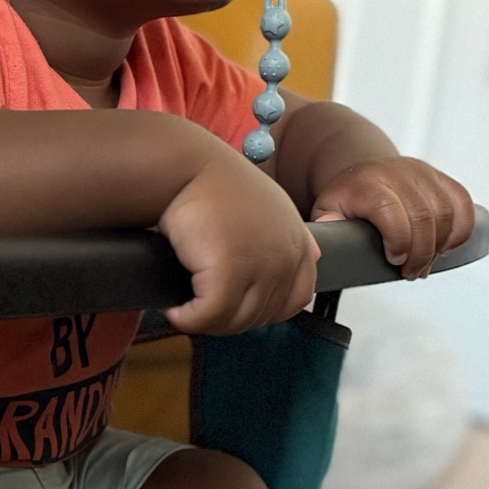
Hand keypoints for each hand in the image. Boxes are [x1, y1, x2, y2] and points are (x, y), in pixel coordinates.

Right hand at [160, 153, 319, 333]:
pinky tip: (174, 307)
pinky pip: (208, 317)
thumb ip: (288, 236)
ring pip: (234, 322)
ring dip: (205, 321)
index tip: (235, 304)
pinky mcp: (228, 272)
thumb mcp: (268, 207)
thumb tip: (315, 256)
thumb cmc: (214, 184)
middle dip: (228, 317)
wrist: (185, 166)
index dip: (265, 310)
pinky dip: (187, 319)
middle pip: (261, 316)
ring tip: (184, 306)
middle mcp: (285, 255)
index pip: (298, 298)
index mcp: (296, 241)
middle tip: (199, 305)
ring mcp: (260, 266)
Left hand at [309, 158, 473, 278]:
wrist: (363, 171)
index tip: (394, 260)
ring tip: (424, 263)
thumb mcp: (327, 211)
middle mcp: (397, 173)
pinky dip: (461, 229)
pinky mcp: (440, 178)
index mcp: (367, 183)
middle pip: (423, 216)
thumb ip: (327, 227)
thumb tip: (325, 242)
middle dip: (421, 253)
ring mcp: (421, 173)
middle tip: (411, 272)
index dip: (398, 240)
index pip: (389, 210)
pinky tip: (447, 246)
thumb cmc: (348, 199)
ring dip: (440, 247)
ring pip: (446, 212)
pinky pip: (463, 202)